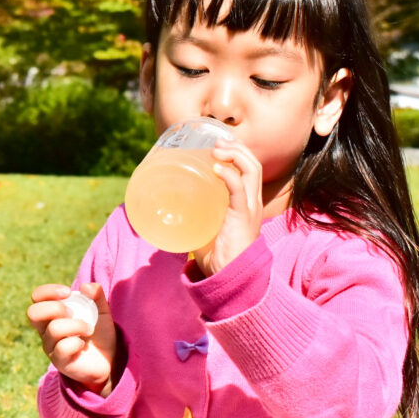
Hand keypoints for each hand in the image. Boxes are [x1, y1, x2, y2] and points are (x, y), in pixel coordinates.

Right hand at [27, 282, 116, 394]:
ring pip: (53, 329)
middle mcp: (46, 329)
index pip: (37, 297)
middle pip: (33, 312)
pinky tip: (83, 345)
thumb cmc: (99, 332)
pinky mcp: (59, 361)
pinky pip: (62, 348)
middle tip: (73, 313)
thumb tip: (86, 286)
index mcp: (52, 313)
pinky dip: (76, 343)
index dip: (48, 291)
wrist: (109, 359)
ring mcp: (51, 346)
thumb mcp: (102, 310)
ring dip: (76, 325)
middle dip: (56, 308)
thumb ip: (96, 294)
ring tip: (89, 329)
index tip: (68, 292)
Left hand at [192, 137, 263, 276]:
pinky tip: (218, 167)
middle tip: (216, 141)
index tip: (218, 142)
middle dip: (236, 147)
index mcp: (246, 202)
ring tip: (217, 148)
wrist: (228, 277)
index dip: (237, 151)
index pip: (250, 168)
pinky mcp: (243, 216)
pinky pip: (240, 189)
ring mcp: (250, 207)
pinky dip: (229, 175)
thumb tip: (165, 204)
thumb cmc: (216, 254)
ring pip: (251, 169)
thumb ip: (192, 214)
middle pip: (253, 163)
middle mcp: (252, 201)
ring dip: (234, 154)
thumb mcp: (205, 226)